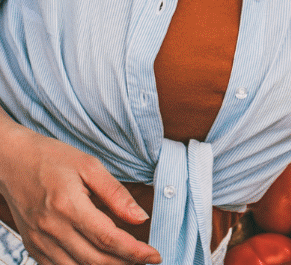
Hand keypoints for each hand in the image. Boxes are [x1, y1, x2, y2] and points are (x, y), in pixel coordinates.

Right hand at [0, 125, 160, 264]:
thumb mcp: (90, 166)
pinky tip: (98, 262)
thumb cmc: (51, 158)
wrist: (10, 160)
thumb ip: (116, 194)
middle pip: (94, 260)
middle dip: (125, 263)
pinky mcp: (32, 245)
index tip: (155, 256)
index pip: (108, 239)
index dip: (135, 251)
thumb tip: (141, 217)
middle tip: (146, 260)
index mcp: (68, 206)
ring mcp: (39, 240)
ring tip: (127, 261)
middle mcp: (51, 228)